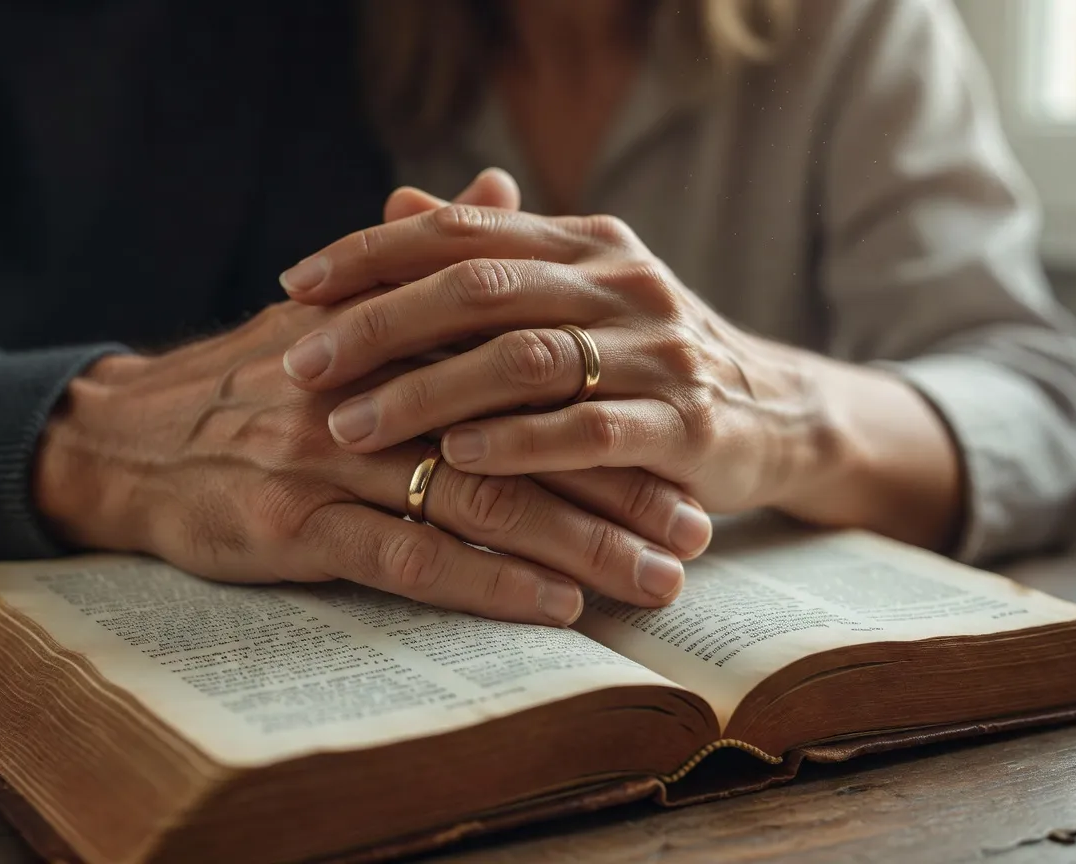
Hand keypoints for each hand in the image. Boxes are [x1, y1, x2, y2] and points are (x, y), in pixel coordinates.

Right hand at [31, 299, 698, 626]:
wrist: (126, 439)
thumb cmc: (244, 381)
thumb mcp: (330, 307)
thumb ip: (424, 255)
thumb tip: (496, 183)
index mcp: (391, 336)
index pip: (525, 373)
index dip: (609, 413)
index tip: (682, 448)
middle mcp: (371, 391)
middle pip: (521, 440)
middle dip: (618, 491)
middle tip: (694, 532)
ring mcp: (330, 460)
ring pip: (479, 502)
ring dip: (577, 546)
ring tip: (654, 581)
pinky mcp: (293, 525)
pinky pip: (406, 558)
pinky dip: (487, 582)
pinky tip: (555, 606)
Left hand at [275, 204, 872, 526]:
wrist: (779, 411)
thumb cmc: (649, 359)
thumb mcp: (578, 292)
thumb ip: (493, 253)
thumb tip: (396, 206)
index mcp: (585, 244)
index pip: (465, 231)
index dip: (374, 254)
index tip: (296, 284)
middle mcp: (620, 283)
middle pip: (482, 287)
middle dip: (381, 325)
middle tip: (302, 364)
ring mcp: (658, 352)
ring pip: (527, 359)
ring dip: (431, 393)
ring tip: (353, 426)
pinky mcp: (688, 424)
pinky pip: (591, 432)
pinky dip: (519, 444)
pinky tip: (458, 458)